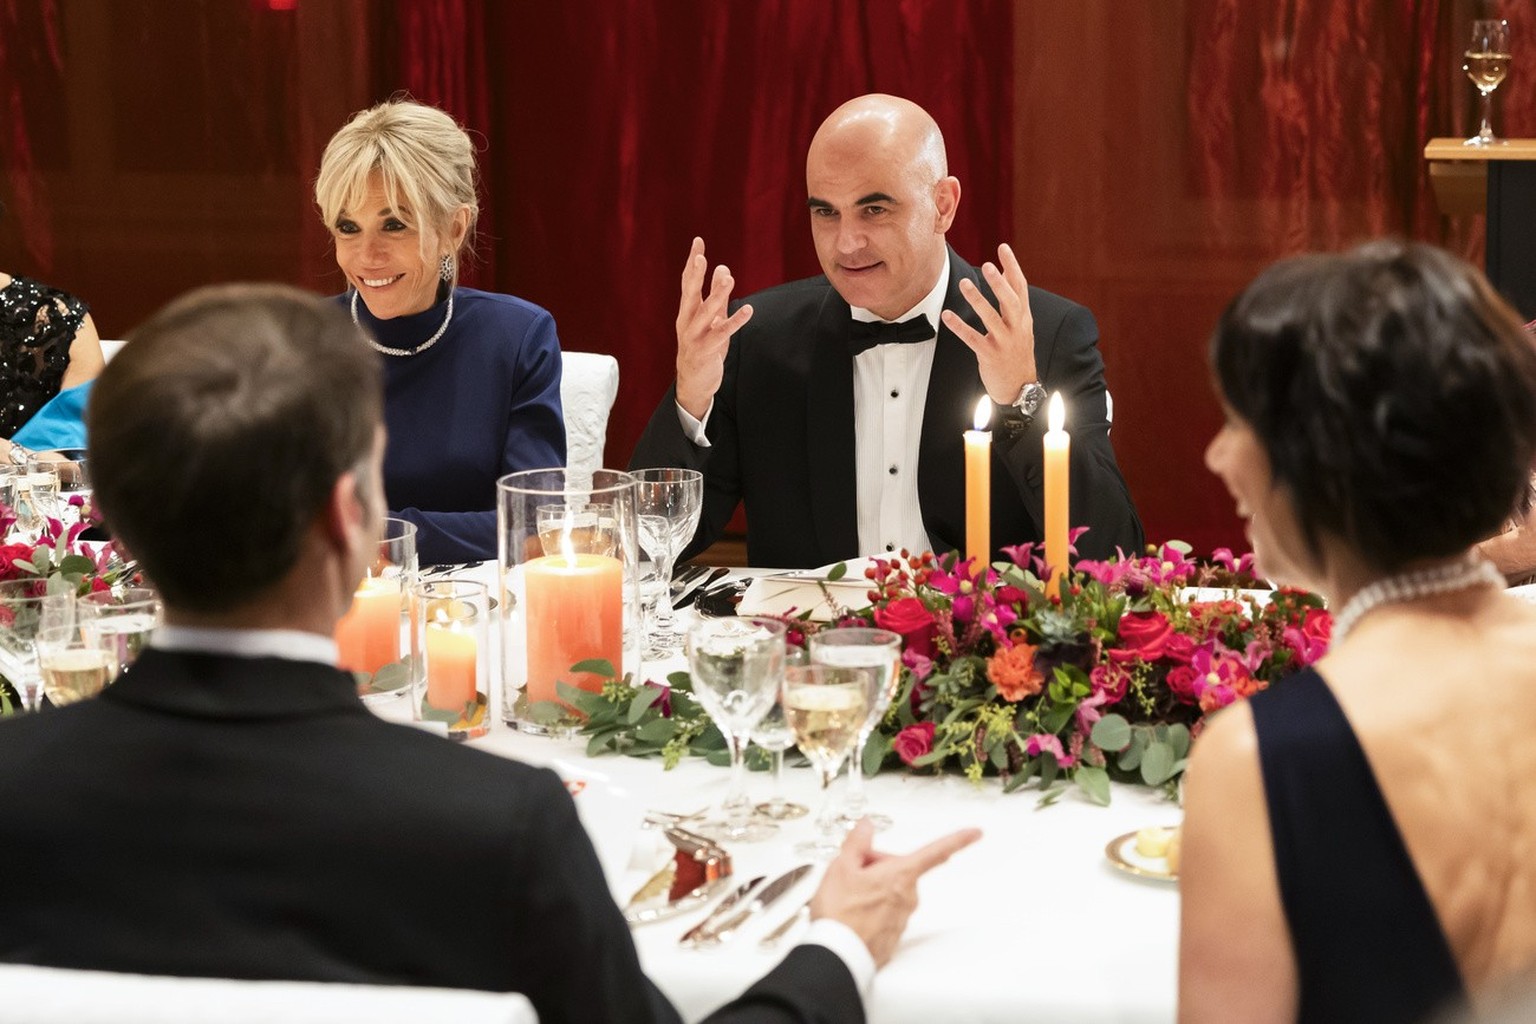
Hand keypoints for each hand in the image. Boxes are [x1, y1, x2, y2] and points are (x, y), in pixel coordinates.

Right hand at [675, 237, 753, 419]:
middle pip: (690, 294)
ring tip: (728, 278)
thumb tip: (723, 268)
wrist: (693, 382)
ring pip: (706, 313)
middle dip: (695, 275)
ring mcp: (694, 337)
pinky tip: (748, 310)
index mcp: (686, 311)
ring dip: (717, 295)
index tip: (698, 241)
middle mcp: (686, 321)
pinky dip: (735, 321)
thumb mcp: (710, 318)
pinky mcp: (705, 351)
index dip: (692, 262)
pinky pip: (722, 334)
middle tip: (700, 257)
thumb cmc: (702, 346)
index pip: (688, 282)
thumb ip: (716, 294)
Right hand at [809, 819, 981, 966]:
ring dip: (872, 889)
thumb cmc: (839, 914)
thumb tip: (867, 825)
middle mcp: (908, 897)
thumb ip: (857, 841)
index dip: (958, 840)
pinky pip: (885, 912)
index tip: (975, 833)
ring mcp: (902, 918)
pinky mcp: (893, 935)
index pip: (935, 852)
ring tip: (848, 899)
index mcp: (900, 875)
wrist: (836, 954)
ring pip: (890, 891)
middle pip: (898, 870)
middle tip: (852, 877)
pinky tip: (853, 914)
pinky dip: (871, 910)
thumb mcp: (841, 867)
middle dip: (877, 868)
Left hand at [940, 243, 1037, 403]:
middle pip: (1010, 301)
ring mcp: (1004, 342)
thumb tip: (1005, 272)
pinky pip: (973, 338)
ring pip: (991, 318)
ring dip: (977, 300)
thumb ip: (1013, 301)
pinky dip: (959, 327)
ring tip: (963, 283)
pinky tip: (947, 315)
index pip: (1020, 288)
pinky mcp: (990, 355)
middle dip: (999, 283)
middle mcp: (1017, 328)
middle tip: (987, 265)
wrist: (1020, 387)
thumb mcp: (1021, 326)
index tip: (1003, 248)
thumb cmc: (1017, 352)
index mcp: (1023, 318)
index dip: (1012, 267)